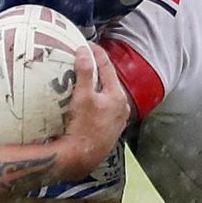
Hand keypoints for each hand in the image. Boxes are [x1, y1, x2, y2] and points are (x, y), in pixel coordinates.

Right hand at [60, 43, 130, 169]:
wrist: (81, 158)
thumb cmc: (83, 128)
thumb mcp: (83, 96)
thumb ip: (85, 72)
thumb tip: (84, 51)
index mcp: (118, 96)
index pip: (107, 66)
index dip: (96, 52)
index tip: (85, 44)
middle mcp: (121, 108)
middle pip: (108, 81)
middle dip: (96, 69)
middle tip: (82, 58)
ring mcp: (116, 120)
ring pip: (105, 96)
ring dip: (95, 86)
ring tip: (80, 78)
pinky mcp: (108, 131)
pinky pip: (101, 109)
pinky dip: (93, 101)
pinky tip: (82, 102)